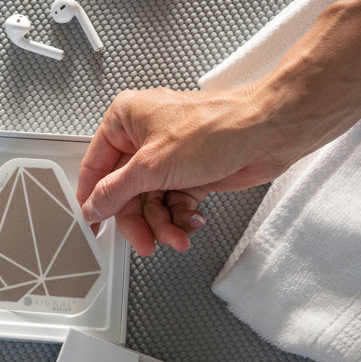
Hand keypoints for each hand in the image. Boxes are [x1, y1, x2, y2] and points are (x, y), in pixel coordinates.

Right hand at [77, 86, 291, 254]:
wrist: (268, 133)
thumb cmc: (217, 128)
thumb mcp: (151, 166)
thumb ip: (115, 191)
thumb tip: (93, 206)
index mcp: (125, 120)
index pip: (95, 166)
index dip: (93, 198)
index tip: (92, 224)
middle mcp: (144, 136)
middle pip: (125, 191)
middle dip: (138, 220)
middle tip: (144, 241)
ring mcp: (169, 156)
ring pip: (150, 202)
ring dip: (163, 224)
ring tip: (176, 234)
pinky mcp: (190, 172)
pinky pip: (173, 203)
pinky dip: (181, 217)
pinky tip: (191, 220)